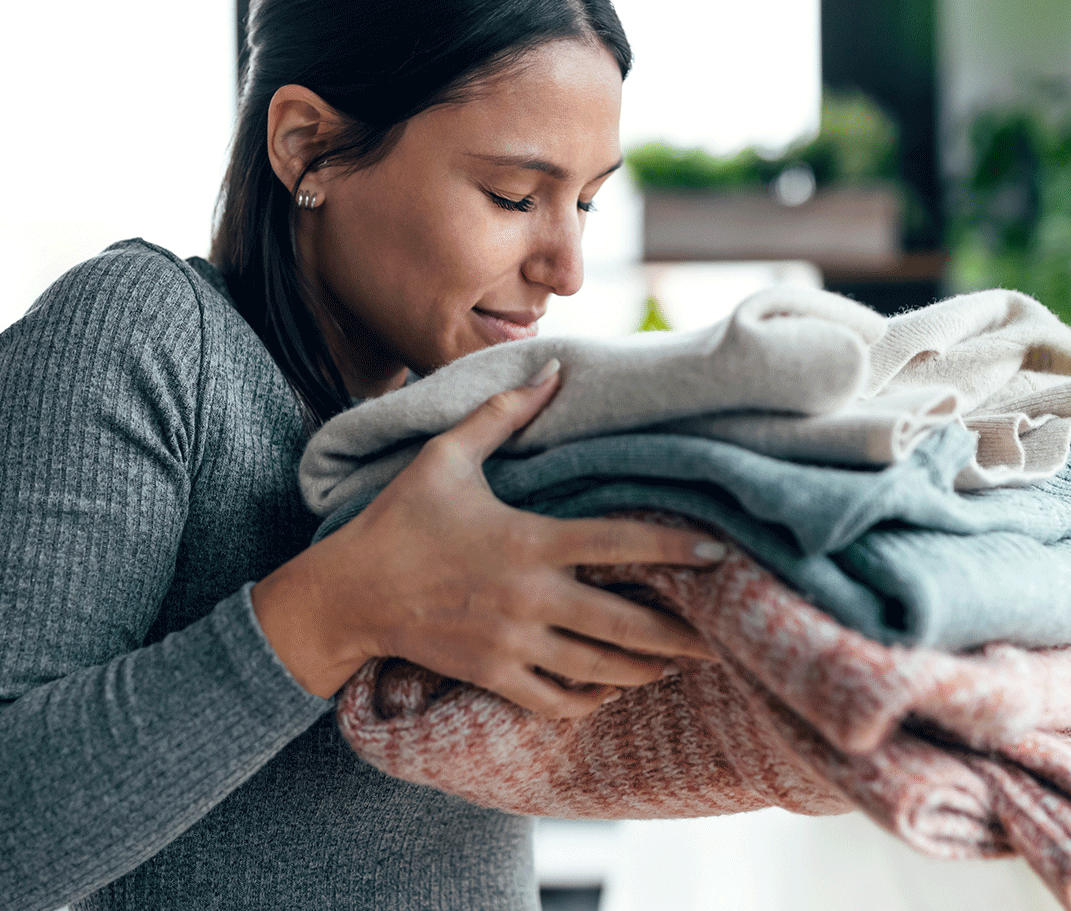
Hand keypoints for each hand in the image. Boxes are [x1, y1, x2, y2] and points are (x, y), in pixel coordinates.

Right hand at [253, 359, 724, 716]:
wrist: (349, 593)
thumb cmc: (399, 520)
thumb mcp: (447, 457)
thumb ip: (504, 414)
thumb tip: (552, 370)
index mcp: (529, 539)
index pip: (619, 542)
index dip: (675, 547)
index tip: (718, 552)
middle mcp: (529, 596)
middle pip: (624, 622)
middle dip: (679, 633)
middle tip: (722, 636)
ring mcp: (512, 642)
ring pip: (597, 668)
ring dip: (644, 669)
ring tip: (677, 664)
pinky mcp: (492, 675)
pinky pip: (555, 699)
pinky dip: (589, 700)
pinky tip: (611, 689)